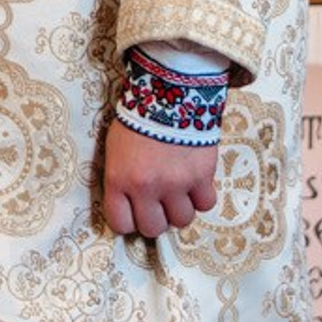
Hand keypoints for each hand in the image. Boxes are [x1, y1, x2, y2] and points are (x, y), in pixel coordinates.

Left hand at [103, 119, 217, 239]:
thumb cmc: (137, 121)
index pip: (121, 224)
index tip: (135, 212)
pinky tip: (195, 182)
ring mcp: (176, 184)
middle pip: (154, 228)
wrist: (168, 93)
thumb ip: (121, 181)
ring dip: (180, 209)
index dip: (129, 221)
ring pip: (182, 220)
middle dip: (156, 218)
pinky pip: (205, 205)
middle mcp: (146, 187)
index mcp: (119, 180)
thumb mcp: (116, 151)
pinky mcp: (202, 176)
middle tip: (159, 203)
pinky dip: (202, 197)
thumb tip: (129, 205)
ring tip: (178, 191)